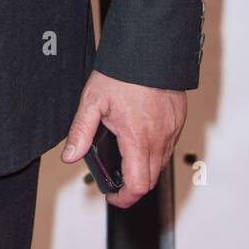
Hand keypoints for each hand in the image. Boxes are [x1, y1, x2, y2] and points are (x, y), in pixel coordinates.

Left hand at [59, 69, 186, 208]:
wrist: (150, 49)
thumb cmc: (123, 73)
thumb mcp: (93, 101)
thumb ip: (81, 132)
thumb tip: (70, 155)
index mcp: (138, 139)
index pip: (137, 185)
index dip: (124, 198)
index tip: (112, 197)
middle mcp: (160, 139)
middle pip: (150, 179)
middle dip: (132, 185)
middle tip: (115, 180)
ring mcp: (172, 130)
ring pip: (161, 163)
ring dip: (144, 167)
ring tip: (125, 156)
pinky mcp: (178, 120)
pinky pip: (168, 145)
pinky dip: (155, 150)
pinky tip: (140, 136)